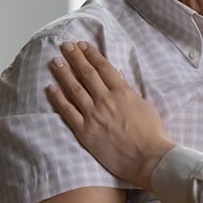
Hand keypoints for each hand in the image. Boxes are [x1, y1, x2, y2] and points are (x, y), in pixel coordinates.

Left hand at [46, 41, 175, 190]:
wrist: (147, 157)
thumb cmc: (152, 132)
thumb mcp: (145, 105)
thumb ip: (129, 91)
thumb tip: (118, 78)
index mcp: (123, 92)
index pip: (104, 68)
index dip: (92, 54)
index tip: (83, 45)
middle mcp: (105, 100)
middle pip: (86, 74)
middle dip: (75, 58)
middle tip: (65, 45)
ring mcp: (93, 115)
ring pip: (74, 89)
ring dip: (63, 73)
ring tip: (55, 61)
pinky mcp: (85, 131)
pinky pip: (67, 112)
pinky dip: (58, 99)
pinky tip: (50, 88)